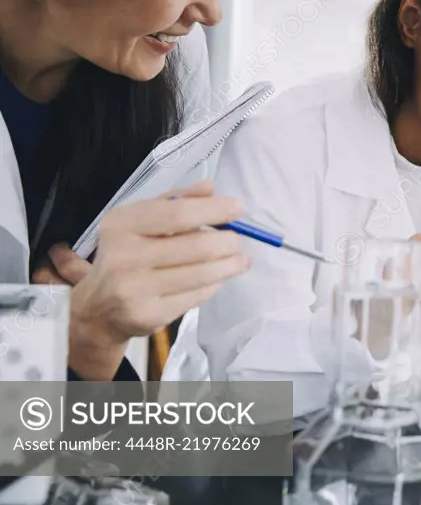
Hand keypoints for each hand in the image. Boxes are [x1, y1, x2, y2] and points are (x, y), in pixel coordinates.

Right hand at [38, 181, 249, 378]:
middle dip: (227, 242)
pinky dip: (213, 285)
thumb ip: (175, 201)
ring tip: (240, 260)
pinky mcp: (148, 315)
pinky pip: (196, 296)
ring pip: (201, 274)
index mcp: (122, 224)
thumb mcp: (140, 220)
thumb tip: (210, 189)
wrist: (97, 307)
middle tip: (238, 241)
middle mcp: (124, 255)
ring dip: (229, 265)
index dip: (213, 210)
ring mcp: (134, 289)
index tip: (238, 208)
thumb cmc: (126, 254)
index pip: (177, 214)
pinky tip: (217, 279)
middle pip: (196, 246)